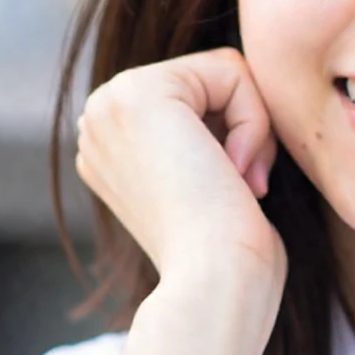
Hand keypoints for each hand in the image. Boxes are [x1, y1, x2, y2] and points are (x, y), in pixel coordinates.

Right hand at [74, 46, 286, 300]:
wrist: (215, 283)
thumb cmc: (229, 251)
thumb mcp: (206, 181)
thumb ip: (206, 137)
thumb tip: (231, 115)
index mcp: (112, 142)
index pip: (202, 95)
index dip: (240, 137)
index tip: (237, 192)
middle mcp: (100, 119)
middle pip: (214, 78)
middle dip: (248, 128)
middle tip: (242, 188)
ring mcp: (110, 103)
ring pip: (226, 72)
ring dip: (253, 128)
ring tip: (237, 184)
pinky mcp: (140, 92)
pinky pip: (232, 70)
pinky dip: (254, 121)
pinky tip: (233, 171)